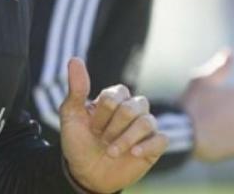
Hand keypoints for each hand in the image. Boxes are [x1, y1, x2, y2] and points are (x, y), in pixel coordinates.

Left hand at [59, 58, 166, 192]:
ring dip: (126, 139)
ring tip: (111, 152)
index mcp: (115, 98)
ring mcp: (145, 127)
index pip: (117, 94)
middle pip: (133, 107)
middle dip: (114, 126)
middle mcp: (133, 109)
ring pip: (147, 122)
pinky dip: (147, 146)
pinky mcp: (154, 145)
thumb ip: (77, 88)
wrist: (85, 174)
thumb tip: (74, 59)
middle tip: (102, 139)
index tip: (91, 127)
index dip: (102, 112)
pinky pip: (161, 139)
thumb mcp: (71, 116)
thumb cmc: (78, 142)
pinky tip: (133, 154)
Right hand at [180, 48, 233, 162]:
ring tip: (207, 131)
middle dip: (227, 116)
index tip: (205, 105)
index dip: (218, 101)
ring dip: (227, 131)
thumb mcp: (204, 79)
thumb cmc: (193, 103)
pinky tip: (211, 141)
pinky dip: (225, 144)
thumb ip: (221, 66)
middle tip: (206, 119)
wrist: (186, 131)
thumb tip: (230, 51)